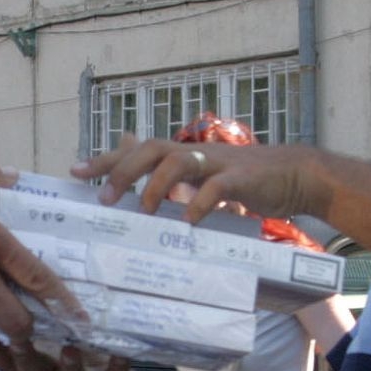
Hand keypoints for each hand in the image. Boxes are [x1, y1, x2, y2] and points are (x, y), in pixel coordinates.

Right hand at [8, 340, 153, 370]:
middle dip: (24, 355)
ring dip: (69, 367)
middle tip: (18, 336)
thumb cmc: (86, 366)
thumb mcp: (60, 349)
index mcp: (36, 369)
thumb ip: (45, 329)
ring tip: (70, 349)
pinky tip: (120, 354)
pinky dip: (115, 369)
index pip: (5, 361)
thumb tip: (25, 285)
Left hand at [75, 139, 326, 224]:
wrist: (295, 176)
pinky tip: (190, 221)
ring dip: (157, 184)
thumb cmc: (247, 182)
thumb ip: (179, 185)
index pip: (137, 149)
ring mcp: (219, 163)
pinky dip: (201, 202)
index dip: (106, 159)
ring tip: (145, 210)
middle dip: (123, 170)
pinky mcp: (243, 178)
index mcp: (184, 155)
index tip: (76, 172)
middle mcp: (196, 153)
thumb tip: (149, 198)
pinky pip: (218, 186)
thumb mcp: (206, 181)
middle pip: (151, 149)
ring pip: (179, 161)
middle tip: (104, 197)